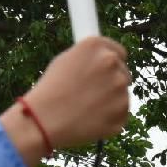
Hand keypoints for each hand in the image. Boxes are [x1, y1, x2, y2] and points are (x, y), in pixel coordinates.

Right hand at [0, 37, 129, 164]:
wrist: (43, 121)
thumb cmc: (49, 91)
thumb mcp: (64, 61)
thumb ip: (89, 58)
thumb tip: (103, 60)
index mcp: (96, 46)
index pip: (118, 52)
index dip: (110, 64)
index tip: (104, 73)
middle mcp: (112, 63)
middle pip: (123, 73)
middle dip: (110, 83)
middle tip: (89, 94)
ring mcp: (120, 89)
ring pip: (122, 95)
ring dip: (110, 101)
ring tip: (86, 109)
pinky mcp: (121, 113)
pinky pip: (120, 115)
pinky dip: (110, 119)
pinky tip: (90, 120)